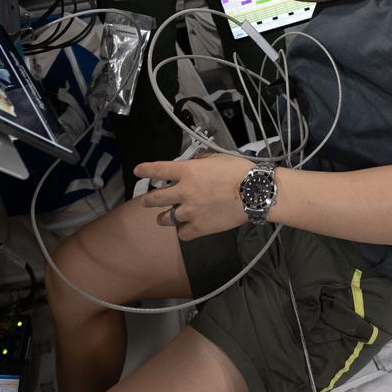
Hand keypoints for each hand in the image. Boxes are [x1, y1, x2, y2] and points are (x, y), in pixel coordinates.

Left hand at [136, 153, 252, 239]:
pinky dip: (183, 231)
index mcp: (187, 171)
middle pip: (155, 198)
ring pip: (166, 218)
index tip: (137, 171)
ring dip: (164, 217)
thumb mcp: (218, 158)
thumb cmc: (239, 171)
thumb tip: (192, 163)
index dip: (145, 170)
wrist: (254, 193)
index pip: (159, 169)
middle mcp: (183, 192)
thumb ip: (200, 161)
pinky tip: (186, 229)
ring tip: (165, 218)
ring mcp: (190, 212)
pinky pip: (183, 234)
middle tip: (147, 201)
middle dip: (148, 200)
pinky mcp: (200, 227)